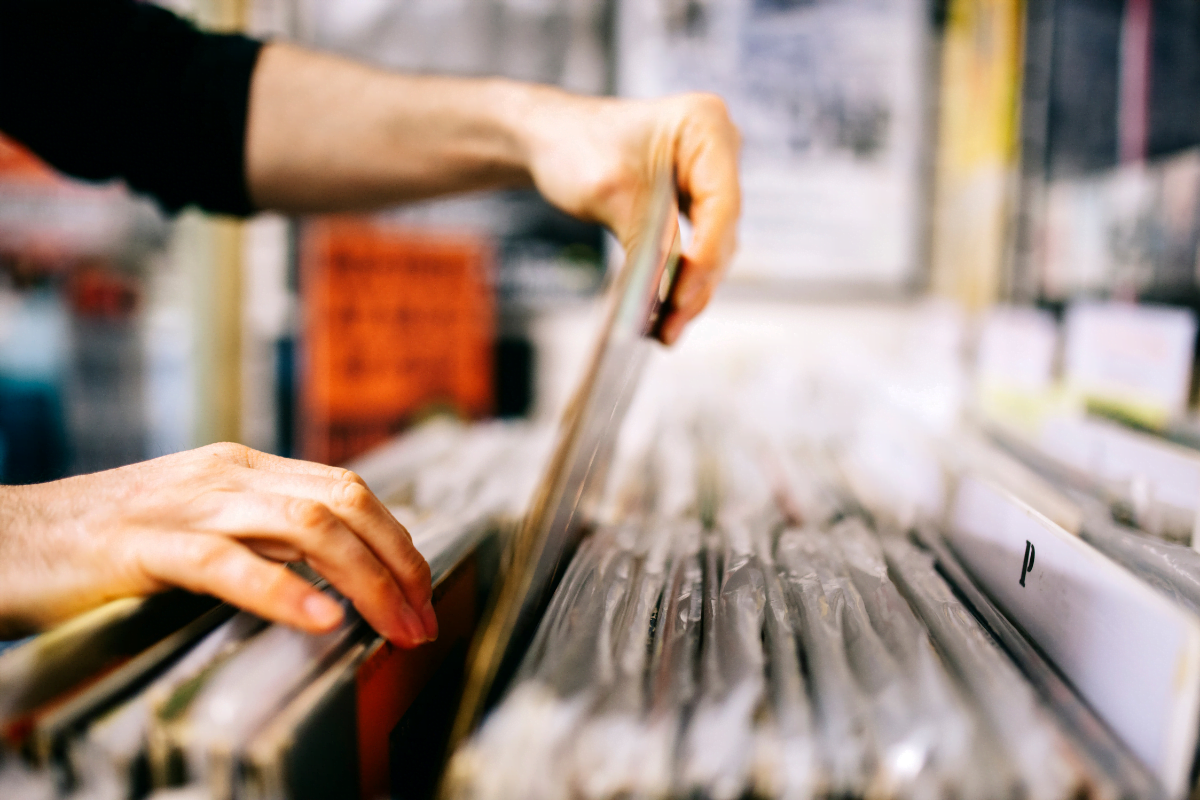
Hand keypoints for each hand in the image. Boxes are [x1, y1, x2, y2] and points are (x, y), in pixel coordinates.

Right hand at [0, 443, 435, 646]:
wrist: (8, 537)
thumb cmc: (104, 542)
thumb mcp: (200, 525)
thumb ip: (260, 536)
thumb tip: (331, 576)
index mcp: (245, 468)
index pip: (349, 491)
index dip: (397, 540)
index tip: (421, 591)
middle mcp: (227, 475)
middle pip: (345, 503)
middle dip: (398, 562)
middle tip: (423, 619)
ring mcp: (188, 504)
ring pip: (306, 526)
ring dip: (365, 580)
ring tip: (395, 626)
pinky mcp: (144, 544)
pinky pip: (227, 564)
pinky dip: (282, 592)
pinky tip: (321, 621)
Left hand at [518, 89, 741, 343]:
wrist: (549, 140)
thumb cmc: (574, 145)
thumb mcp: (610, 193)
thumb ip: (648, 241)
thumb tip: (667, 297)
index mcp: (705, 126)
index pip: (721, 204)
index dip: (706, 256)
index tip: (682, 298)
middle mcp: (717, 149)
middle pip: (721, 231)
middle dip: (697, 283)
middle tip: (670, 328)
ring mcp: (708, 177)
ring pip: (712, 248)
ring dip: (690, 291)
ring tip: (664, 331)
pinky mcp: (693, 202)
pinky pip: (695, 248)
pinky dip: (679, 280)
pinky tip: (663, 313)